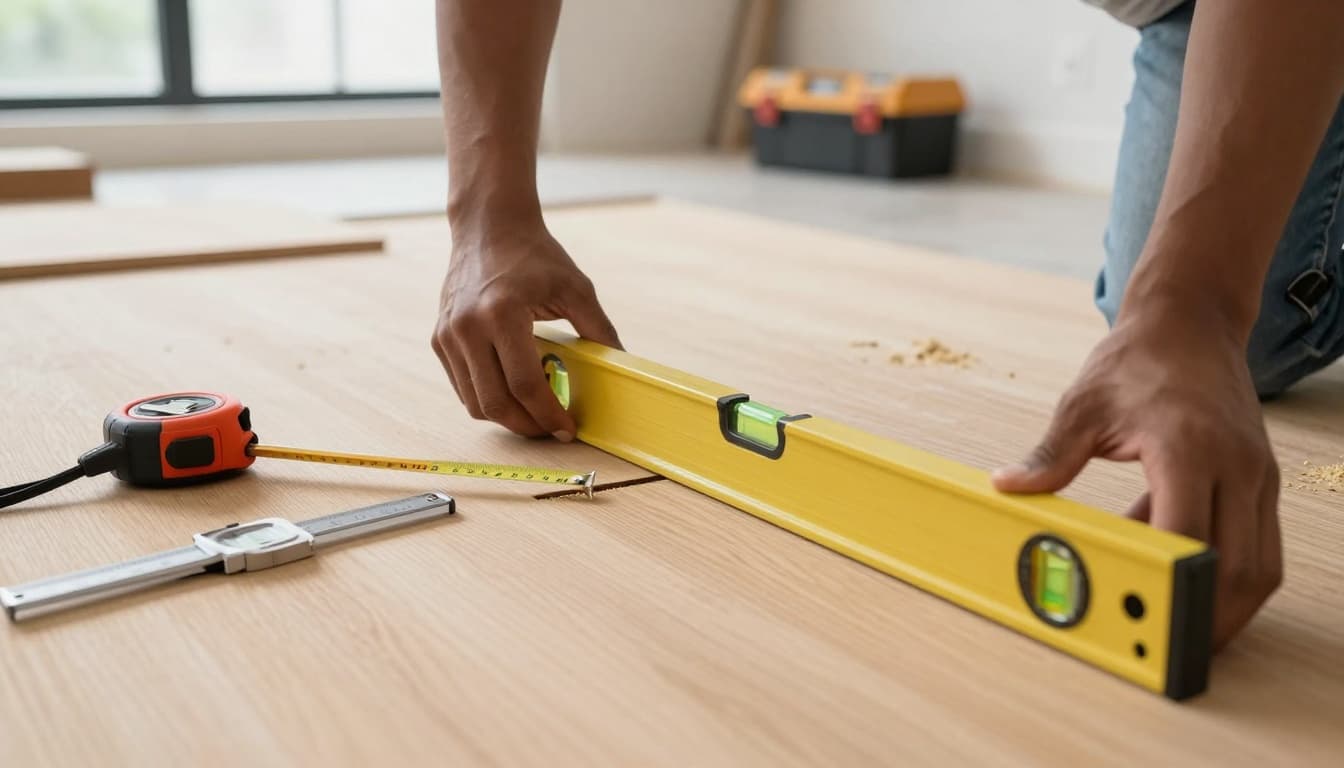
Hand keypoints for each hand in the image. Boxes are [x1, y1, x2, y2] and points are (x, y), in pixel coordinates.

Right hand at [432, 217, 620, 438]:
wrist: (488, 227)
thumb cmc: (534, 255)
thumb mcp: (576, 288)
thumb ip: (599, 329)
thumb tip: (622, 366)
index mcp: (502, 313)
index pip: (526, 385)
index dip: (549, 415)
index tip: (567, 429)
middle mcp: (468, 327)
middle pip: (496, 403)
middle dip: (528, 426)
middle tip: (552, 430)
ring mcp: (448, 335)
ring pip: (474, 402)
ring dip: (507, 418)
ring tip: (535, 415)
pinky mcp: (439, 339)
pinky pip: (462, 387)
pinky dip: (488, 400)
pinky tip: (513, 395)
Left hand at [992, 301, 1282, 648]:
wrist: (1190, 321)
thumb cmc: (1137, 361)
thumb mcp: (1083, 404)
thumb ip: (1051, 455)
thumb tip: (1009, 486)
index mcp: (1188, 446)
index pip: (1188, 533)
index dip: (1170, 583)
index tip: (1145, 615)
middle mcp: (1235, 465)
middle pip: (1238, 566)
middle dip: (1206, 617)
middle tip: (1165, 647)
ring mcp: (1256, 475)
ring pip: (1259, 564)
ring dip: (1222, 602)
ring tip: (1173, 620)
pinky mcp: (1259, 479)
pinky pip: (1255, 542)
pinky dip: (1221, 568)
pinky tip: (1170, 561)